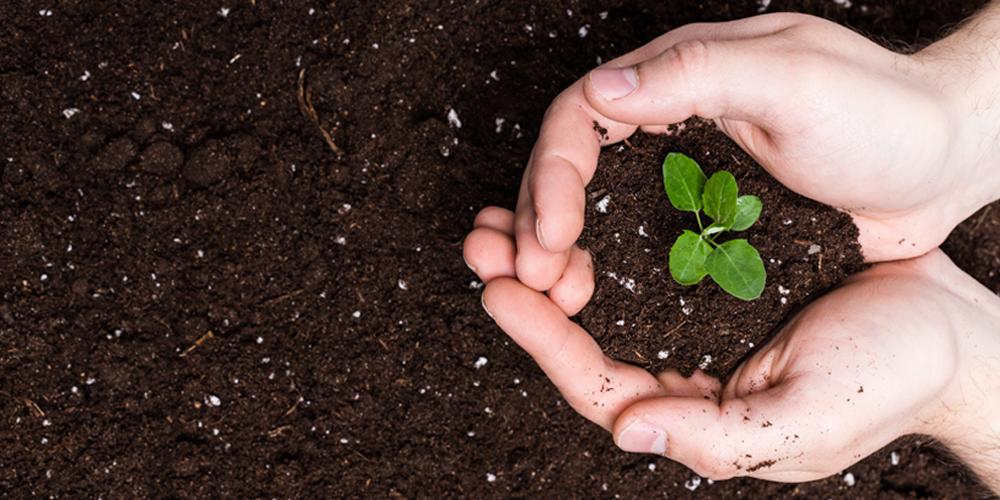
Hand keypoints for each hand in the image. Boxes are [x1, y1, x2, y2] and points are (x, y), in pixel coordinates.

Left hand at [464, 209, 999, 488]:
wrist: (950, 328)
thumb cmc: (890, 377)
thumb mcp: (806, 419)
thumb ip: (717, 437)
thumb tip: (629, 431)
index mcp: (694, 415)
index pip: (595, 385)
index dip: (541, 340)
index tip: (499, 288)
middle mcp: (682, 376)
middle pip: (579, 343)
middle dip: (526, 292)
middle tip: (482, 241)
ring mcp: (693, 329)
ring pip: (600, 301)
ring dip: (548, 259)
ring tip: (503, 220)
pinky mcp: (712, 284)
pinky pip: (638, 264)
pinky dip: (599, 238)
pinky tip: (574, 208)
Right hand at [515, 12, 999, 290]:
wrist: (946, 160)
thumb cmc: (882, 110)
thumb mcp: (792, 78)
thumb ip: (695, 74)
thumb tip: (599, 91)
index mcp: (677, 79)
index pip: (579, 120)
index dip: (548, 176)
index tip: (544, 236)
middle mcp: (668, 127)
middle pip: (572, 170)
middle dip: (534, 220)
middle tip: (521, 277)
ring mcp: (685, 179)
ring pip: (596, 212)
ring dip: (558, 252)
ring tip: (543, 296)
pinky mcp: (707, 224)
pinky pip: (637, 246)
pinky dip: (603, 271)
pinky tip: (588, 302)